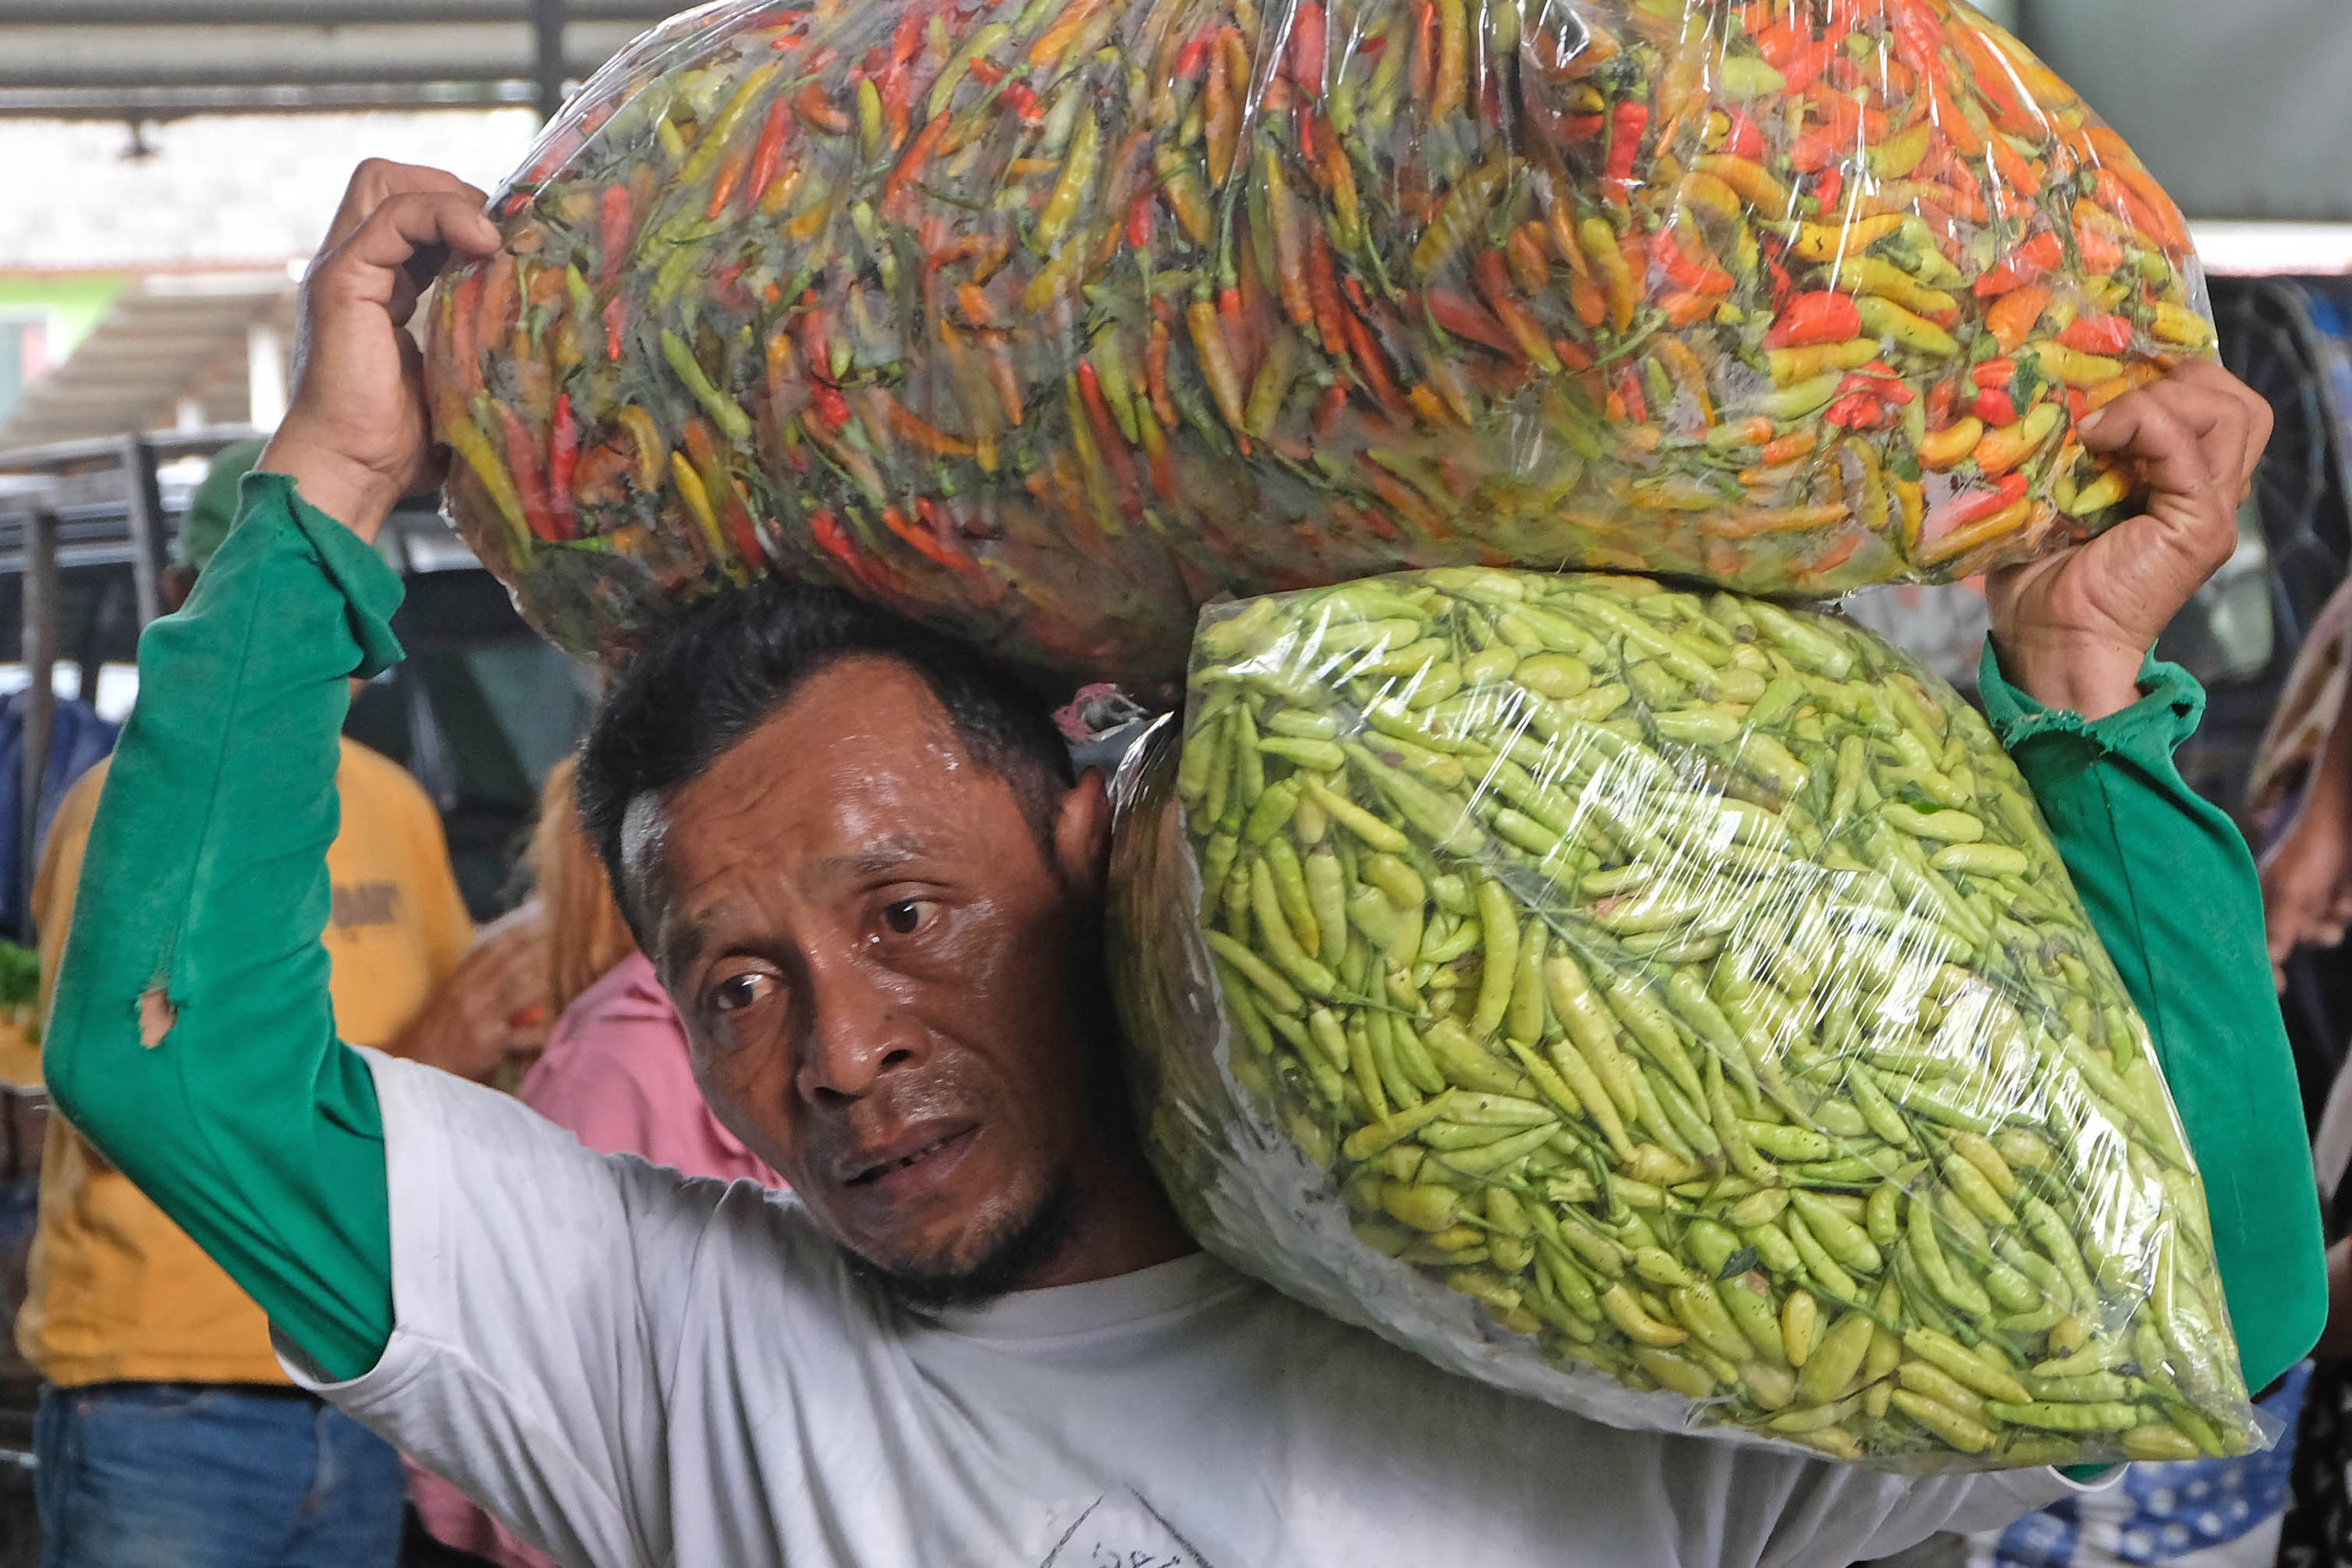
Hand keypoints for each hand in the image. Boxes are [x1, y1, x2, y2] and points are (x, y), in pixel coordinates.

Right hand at [259, 160, 501, 541]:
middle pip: (391, 178)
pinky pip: (392, 216)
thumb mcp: (459, 372)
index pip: (411, 206)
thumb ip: (478, 334)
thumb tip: (542, 325)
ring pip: (387, 182)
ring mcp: (344, 269)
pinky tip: (483, 246)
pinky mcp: (343, 281)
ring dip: (452, 197)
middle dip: (452, 189)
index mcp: (380, 283)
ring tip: (495, 240)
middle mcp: (356, 266)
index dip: (461, 208)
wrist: (356, 472)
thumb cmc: (407, 443)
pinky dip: (442, 216)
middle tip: (499, 237)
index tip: (509, 245)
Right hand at [392, 911, 552, 1083]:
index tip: (533, 921)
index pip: (487, 951)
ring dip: (541, 987)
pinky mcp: (491, 1041)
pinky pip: (526, 1035)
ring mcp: (481, 1017)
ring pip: (521, 994)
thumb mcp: (446, 999)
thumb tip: (501, 963)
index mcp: (457, 981)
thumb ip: (471, 981)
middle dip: (533, 951)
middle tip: (554, 941)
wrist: (417, 1064)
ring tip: (556, 983)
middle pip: (506, 965)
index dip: (512, 934)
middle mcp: (469, 994)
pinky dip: (541, 1033)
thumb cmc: (434, 1032)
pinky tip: (554, 1030)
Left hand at [1985, 359, 2273, 718]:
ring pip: (2230, 411)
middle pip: (2236, 400)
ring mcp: (2213, 508)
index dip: (2170, 375)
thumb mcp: (2054, 493)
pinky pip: (2187, 445)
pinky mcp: (2201, 526)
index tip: (2107, 379)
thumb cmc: (2041, 575)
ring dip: (2160, 398)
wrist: (2050, 644)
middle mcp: (2210, 490)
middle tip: (2108, 403)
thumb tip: (2053, 393)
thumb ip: (2074, 446)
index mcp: (2184, 479)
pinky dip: (2144, 423)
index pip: (2215, 399)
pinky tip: (2097, 438)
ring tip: (2099, 425)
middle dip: (2177, 379)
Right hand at [2263, 804, 2351, 987]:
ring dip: (2331, 924)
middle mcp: (2286, 901)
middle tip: (2322, 926)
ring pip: (2321, 931)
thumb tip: (2267, 961)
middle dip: (2310, 934)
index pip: (2257, 937)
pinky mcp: (2337, 896)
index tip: (2278, 986)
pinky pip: (2340, 917)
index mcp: (2264, 897)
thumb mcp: (2291, 889)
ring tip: (2339, 903)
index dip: (2264, 962)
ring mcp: (2313, 899)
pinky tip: (2345, 895)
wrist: (2344, 818)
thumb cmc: (2313, 847)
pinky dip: (2345, 909)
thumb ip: (2277, 926)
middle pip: (2292, 938)